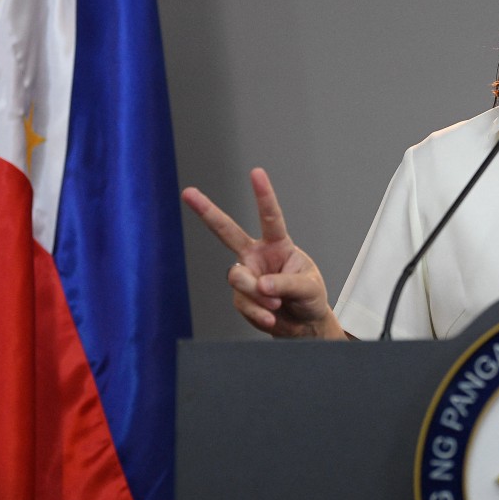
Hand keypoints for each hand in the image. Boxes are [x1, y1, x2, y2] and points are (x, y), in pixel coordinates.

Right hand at [182, 168, 343, 338]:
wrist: (303, 326)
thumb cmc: (310, 299)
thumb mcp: (308, 289)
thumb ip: (286, 284)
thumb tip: (261, 284)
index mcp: (278, 245)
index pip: (270, 217)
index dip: (263, 195)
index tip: (256, 173)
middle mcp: (257, 256)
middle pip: (227, 231)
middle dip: (207, 211)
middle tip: (188, 193)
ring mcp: (246, 276)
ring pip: (238, 278)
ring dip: (258, 294)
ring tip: (276, 304)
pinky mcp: (240, 298)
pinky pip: (242, 302)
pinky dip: (258, 312)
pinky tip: (271, 317)